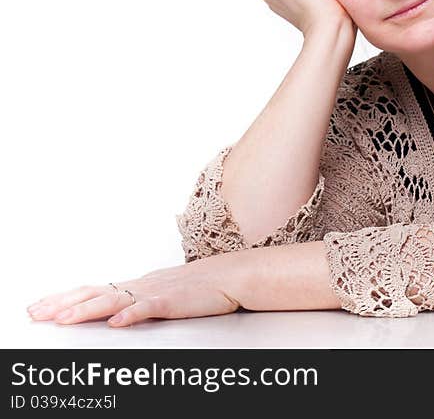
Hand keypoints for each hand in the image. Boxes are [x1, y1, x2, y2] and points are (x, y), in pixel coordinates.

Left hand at [26, 259, 240, 327]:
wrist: (231, 275)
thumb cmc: (201, 287)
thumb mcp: (163, 292)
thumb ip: (138, 300)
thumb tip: (114, 312)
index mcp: (136, 285)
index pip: (93, 289)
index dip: (64, 298)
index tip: (40, 307)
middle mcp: (140, 286)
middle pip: (94, 293)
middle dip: (63, 304)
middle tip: (36, 313)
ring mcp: (155, 292)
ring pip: (114, 300)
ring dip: (87, 310)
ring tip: (64, 320)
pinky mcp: (173, 301)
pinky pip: (148, 308)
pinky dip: (131, 315)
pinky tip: (116, 323)